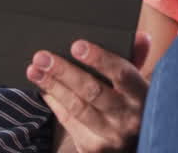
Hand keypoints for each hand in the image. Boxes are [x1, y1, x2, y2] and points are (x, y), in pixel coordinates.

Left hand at [27, 34, 150, 152]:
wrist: (136, 145)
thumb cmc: (134, 106)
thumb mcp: (140, 84)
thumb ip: (137, 58)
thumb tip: (140, 37)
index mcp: (143, 96)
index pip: (122, 74)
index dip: (99, 59)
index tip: (77, 45)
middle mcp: (129, 119)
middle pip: (92, 91)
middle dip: (64, 72)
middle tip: (42, 57)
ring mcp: (110, 137)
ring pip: (76, 108)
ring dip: (53, 87)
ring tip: (35, 71)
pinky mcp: (93, 149)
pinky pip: (69, 122)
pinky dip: (55, 103)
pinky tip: (45, 89)